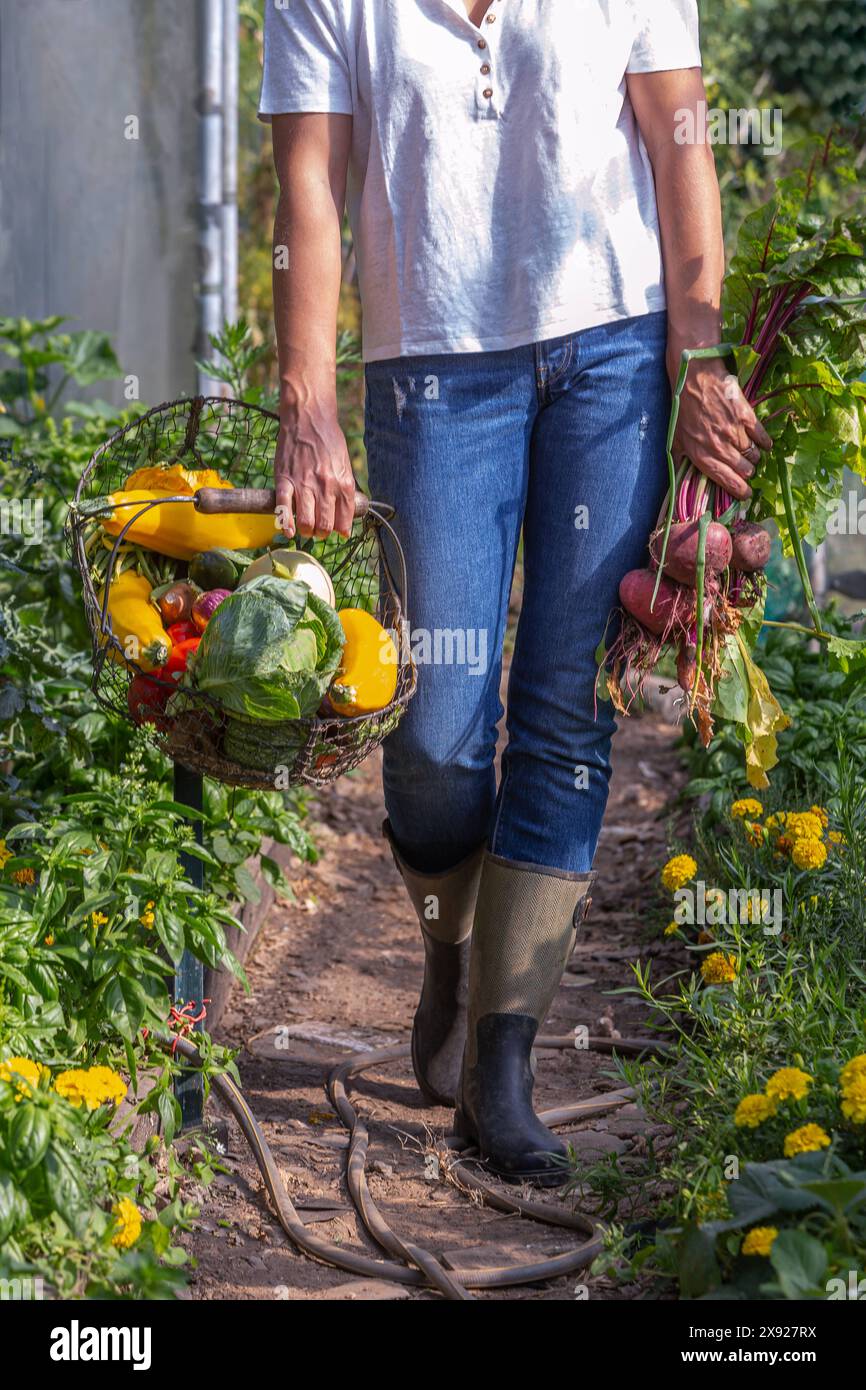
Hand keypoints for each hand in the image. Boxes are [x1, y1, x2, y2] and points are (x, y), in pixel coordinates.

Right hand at [274, 398, 355, 538]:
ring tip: (305, 526)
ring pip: (307, 523)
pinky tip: (289, 530)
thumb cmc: (328, 439)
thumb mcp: (344, 464)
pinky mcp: (284, 480)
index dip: (339, 530)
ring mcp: (304, 484)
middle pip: (325, 526)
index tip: (334, 529)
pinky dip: (287, 524)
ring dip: (307, 530)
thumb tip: (345, 517)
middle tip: (318, 529)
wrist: (308, 416)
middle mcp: (325, 486)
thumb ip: (345, 489)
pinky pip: (284, 509)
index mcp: (343, 483)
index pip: (344, 522)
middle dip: (322, 533)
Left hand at [670, 356, 771, 501]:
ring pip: (753, 453)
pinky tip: (765, 444)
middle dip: (748, 472)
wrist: (694, 377)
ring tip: (753, 455)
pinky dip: (765, 442)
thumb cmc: (683, 409)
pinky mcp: (745, 416)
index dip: (739, 491)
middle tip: (748, 470)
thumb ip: (682, 461)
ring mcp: (733, 431)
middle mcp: (719, 447)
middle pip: (744, 469)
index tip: (746, 494)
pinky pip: (761, 435)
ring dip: (755, 457)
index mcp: (701, 455)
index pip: (725, 480)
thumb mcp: (676, 439)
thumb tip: (681, 482)